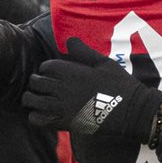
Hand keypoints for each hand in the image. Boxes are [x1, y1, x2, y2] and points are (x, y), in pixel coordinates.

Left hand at [22, 39, 161, 141]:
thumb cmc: (119, 85)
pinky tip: (42, 114)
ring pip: (32, 100)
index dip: (46, 69)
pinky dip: (35, 116)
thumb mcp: (103, 63)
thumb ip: (83, 52)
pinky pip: (38, 119)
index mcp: (72, 71)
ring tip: (37, 99)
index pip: (46, 66)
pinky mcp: (63, 122)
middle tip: (42, 86)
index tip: (52, 73)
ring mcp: (61, 106)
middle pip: (36, 82)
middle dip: (37, 82)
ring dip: (31, 98)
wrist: (130, 111)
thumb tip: (69, 40)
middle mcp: (63, 87)